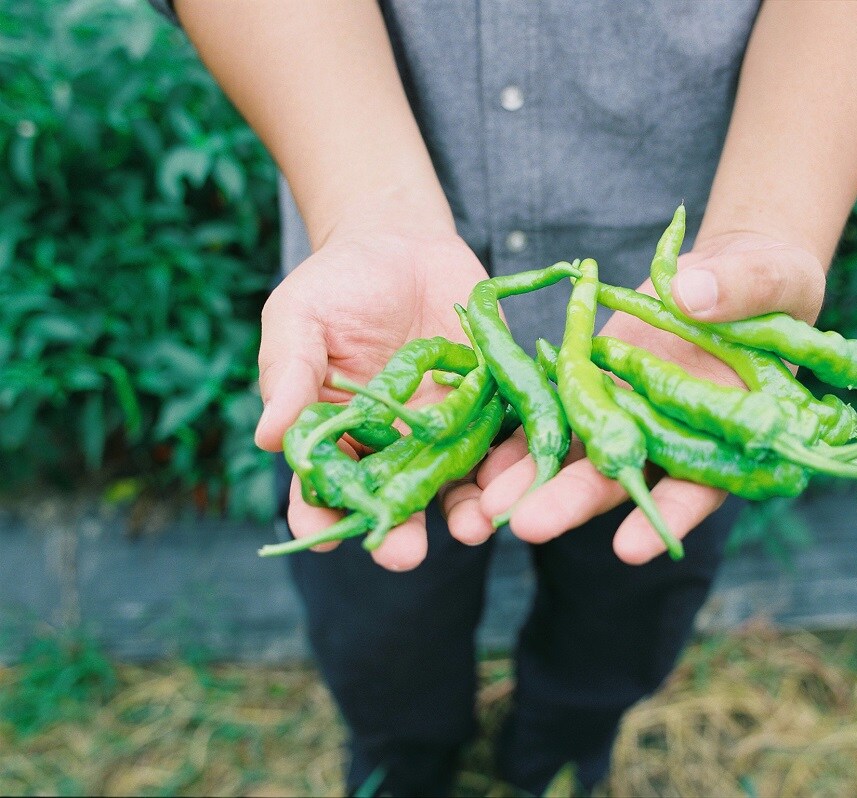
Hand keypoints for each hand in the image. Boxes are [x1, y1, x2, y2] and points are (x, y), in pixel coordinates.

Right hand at [255, 225, 489, 570]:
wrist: (402, 243)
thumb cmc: (337, 284)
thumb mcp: (300, 319)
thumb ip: (290, 374)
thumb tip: (267, 438)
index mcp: (337, 435)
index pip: (323, 487)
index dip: (321, 516)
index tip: (326, 539)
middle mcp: (392, 445)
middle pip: (394, 499)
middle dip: (399, 531)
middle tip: (404, 556)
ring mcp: (445, 430)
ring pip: (455, 482)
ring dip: (466, 511)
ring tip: (473, 528)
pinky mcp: (490, 405)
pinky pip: (505, 440)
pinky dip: (515, 461)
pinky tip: (521, 479)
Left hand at [463, 231, 825, 563]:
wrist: (725, 278)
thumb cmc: (772, 285)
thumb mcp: (770, 279)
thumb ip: (740, 290)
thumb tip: (694, 296)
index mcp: (729, 432)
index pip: (703, 482)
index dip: (669, 513)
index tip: (631, 547)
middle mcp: (671, 436)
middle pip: (624, 475)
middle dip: (575, 501)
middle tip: (529, 525)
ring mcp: (627, 412)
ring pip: (579, 451)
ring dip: (535, 477)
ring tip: (489, 503)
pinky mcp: (593, 381)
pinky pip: (554, 406)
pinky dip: (521, 430)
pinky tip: (482, 453)